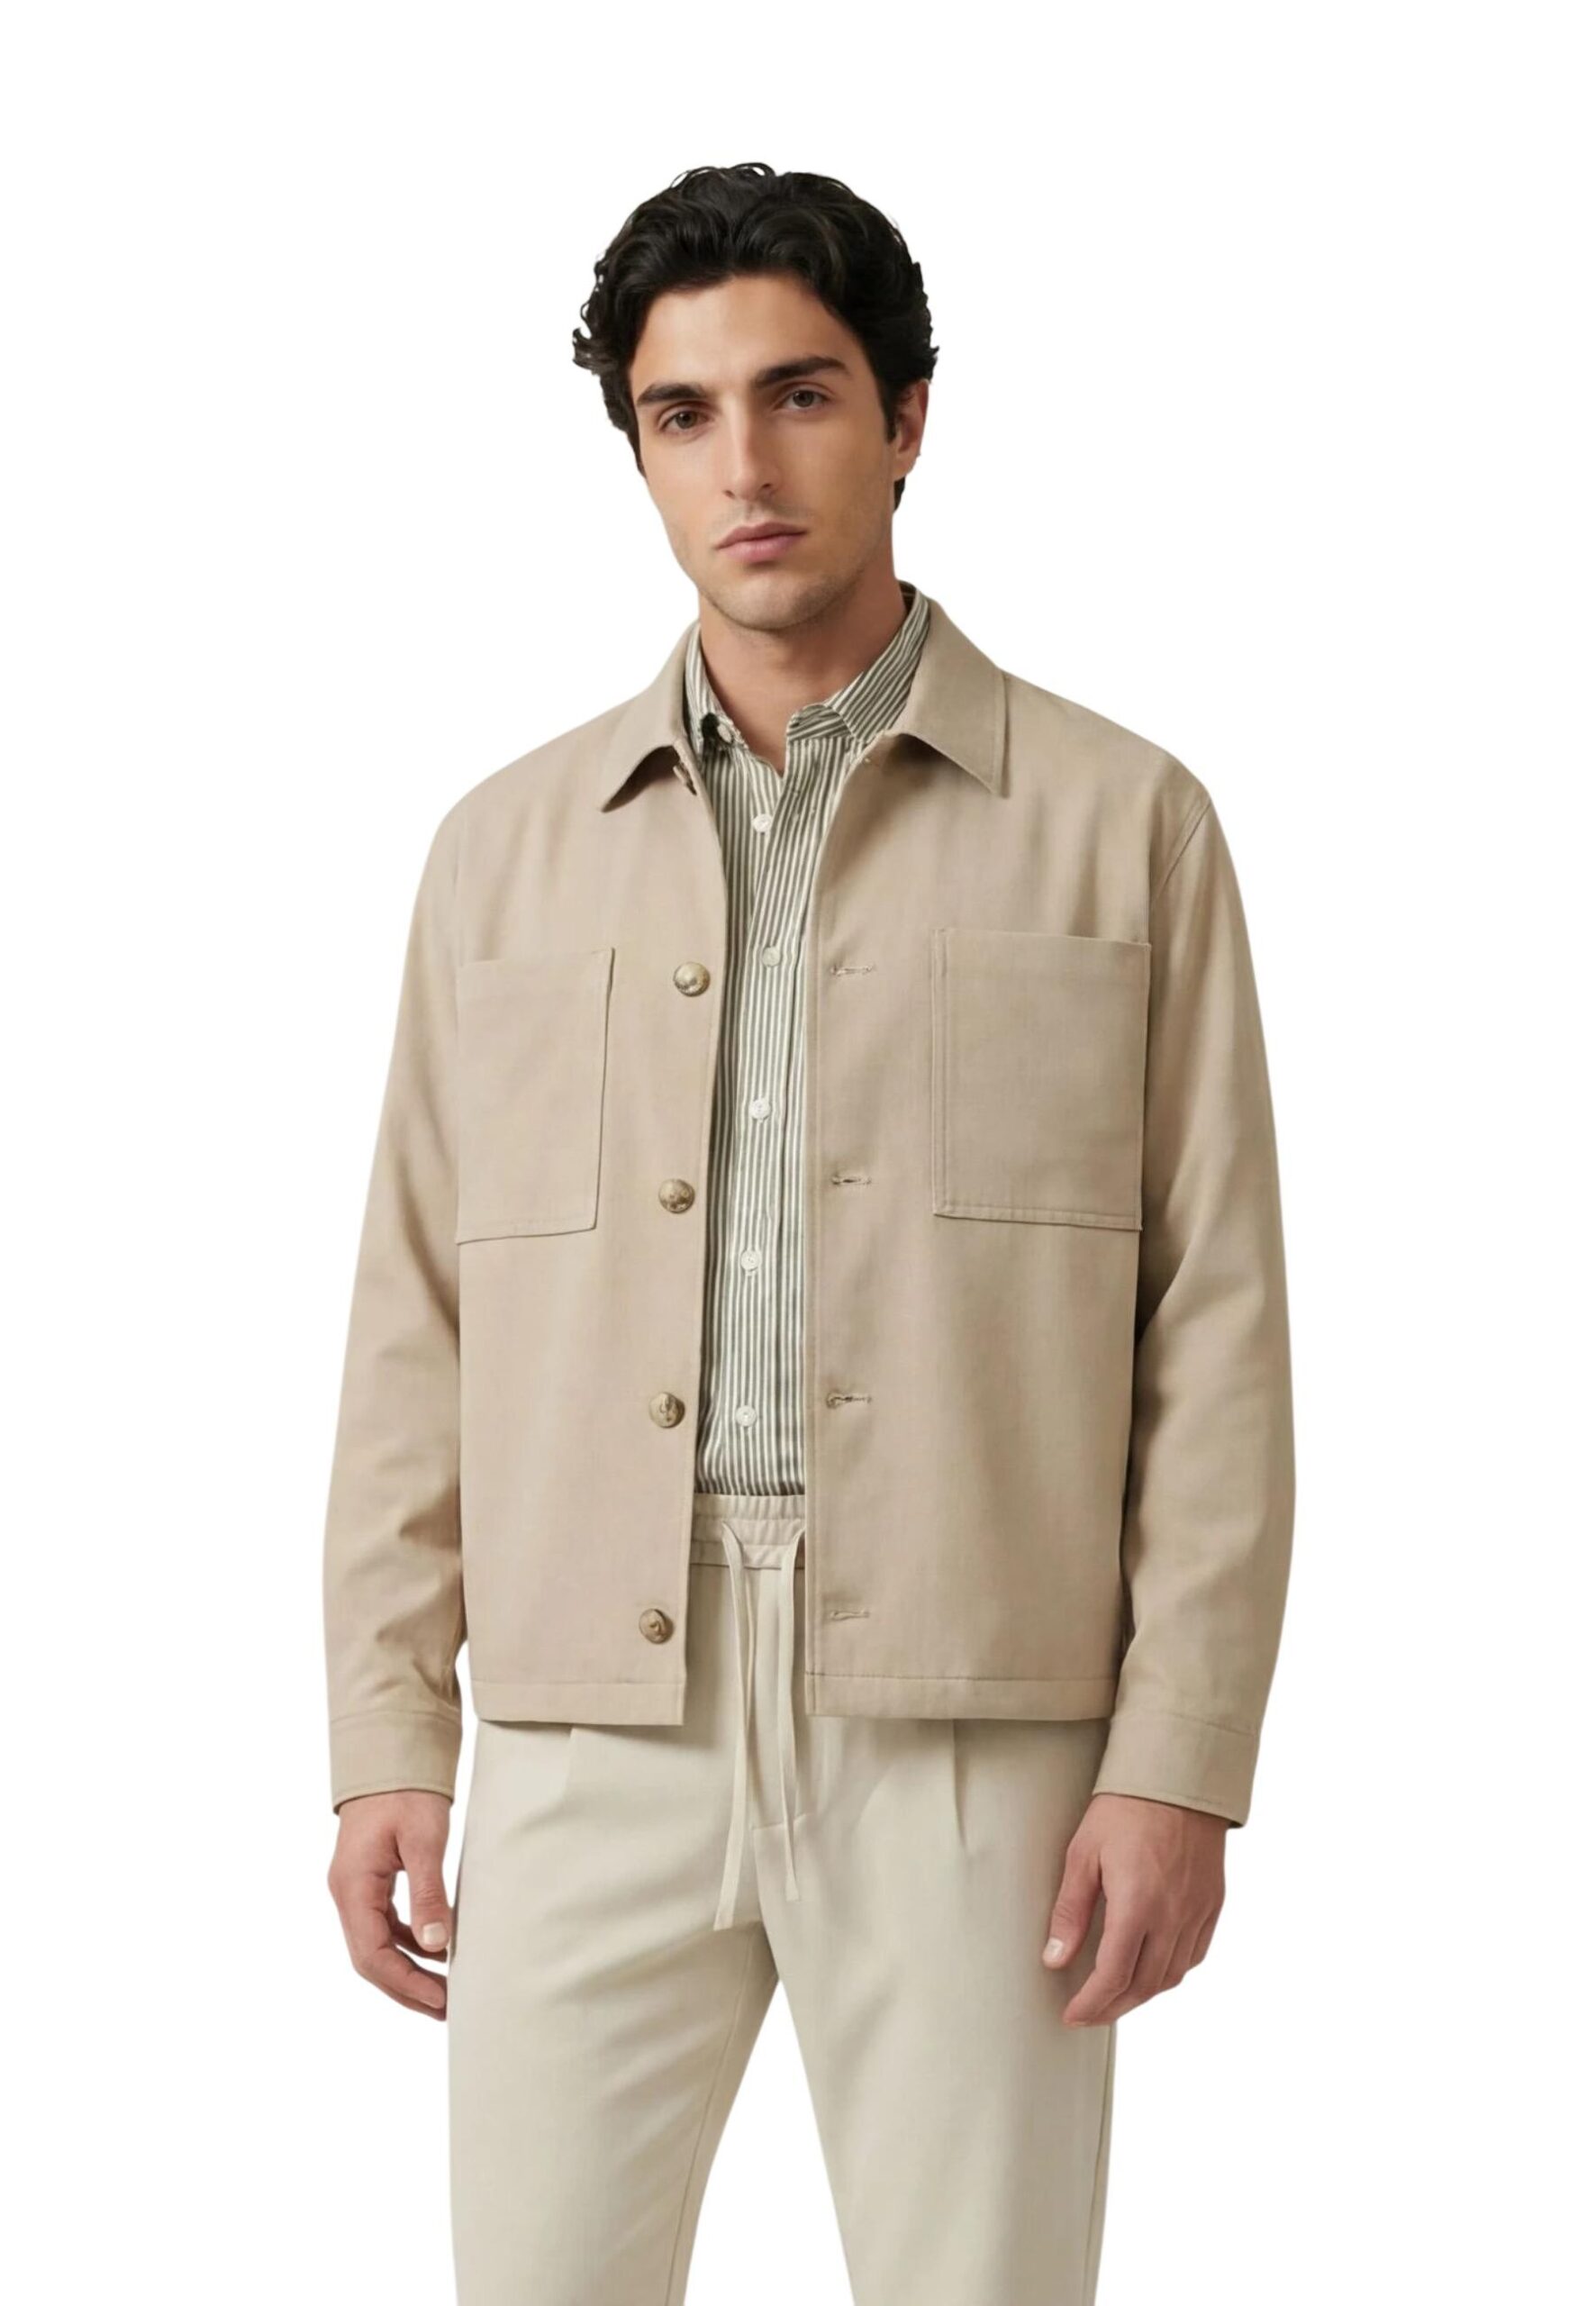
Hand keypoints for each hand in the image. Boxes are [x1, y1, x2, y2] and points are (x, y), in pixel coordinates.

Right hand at [327, 1789, 453, 2018]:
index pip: (371, 1954)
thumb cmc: (405, 1791)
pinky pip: (384, 1924)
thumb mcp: (423, 1840)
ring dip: (408, 1970)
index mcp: (353, 1886)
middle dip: (407, 1987)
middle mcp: (346, 1893)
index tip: (440, 2001)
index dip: (405, 1984)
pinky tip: (436, 1952)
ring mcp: (355, 1888)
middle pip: (371, 1958)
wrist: (389, 1754)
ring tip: (445, 1992)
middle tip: (447, 2008)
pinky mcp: (368, 1881)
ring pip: (377, 1944)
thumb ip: (428, 1893)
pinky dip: (409, 1944)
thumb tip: (438, 1946)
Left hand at [1042, 1791, 1226, 2025]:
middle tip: (1089, 2013)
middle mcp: (1173, 1915)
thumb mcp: (1083, 1854)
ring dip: (1142, 1994)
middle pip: (1145, 1985)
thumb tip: (1054, 1960)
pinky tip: (1152, 1969)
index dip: (1091, 2003)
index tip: (1072, 2015)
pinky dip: (1172, 1972)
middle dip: (1114, 2007)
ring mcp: (1198, 1911)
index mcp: (1137, 1904)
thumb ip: (1070, 1912)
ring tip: (1116, 1996)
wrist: (1177, 1778)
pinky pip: (1195, 1954)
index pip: (1114, 1975)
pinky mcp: (1213, 1903)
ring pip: (1173, 1975)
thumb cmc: (1125, 1809)